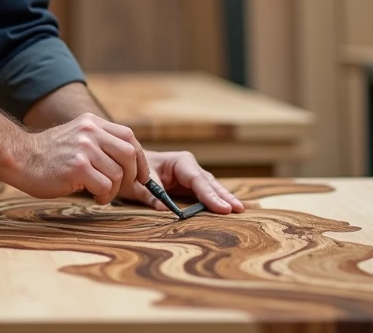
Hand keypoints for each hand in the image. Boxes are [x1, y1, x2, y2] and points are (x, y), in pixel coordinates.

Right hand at [10, 112, 149, 204]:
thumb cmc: (48, 155)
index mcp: (92, 123)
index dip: (140, 158)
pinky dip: (104, 196)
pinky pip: (105, 186)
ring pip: (118, 174)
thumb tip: (129, 164)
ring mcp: (84, 148)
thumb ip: (99, 143)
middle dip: (132, 176)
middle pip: (129, 154)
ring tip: (101, 194)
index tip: (142, 175)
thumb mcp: (76, 138)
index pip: (129, 137)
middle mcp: (90, 131)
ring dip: (114, 190)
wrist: (19, 158)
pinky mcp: (78, 167)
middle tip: (124, 188)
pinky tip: (93, 197)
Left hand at [121, 150, 244, 214]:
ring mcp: (194, 175)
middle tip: (239, 209)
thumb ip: (152, 196)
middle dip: (224, 196)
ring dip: (225, 198)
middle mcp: (190, 167)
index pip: (198, 180)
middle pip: (210, 183)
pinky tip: (230, 208)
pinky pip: (208, 193)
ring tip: (240, 209)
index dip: (210, 195)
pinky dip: (218, 200)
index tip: (223, 208)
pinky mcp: (193, 185)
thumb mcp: (139, 184)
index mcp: (180, 162)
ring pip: (212, 187)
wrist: (132, 165)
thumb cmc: (136, 173)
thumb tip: (166, 210)